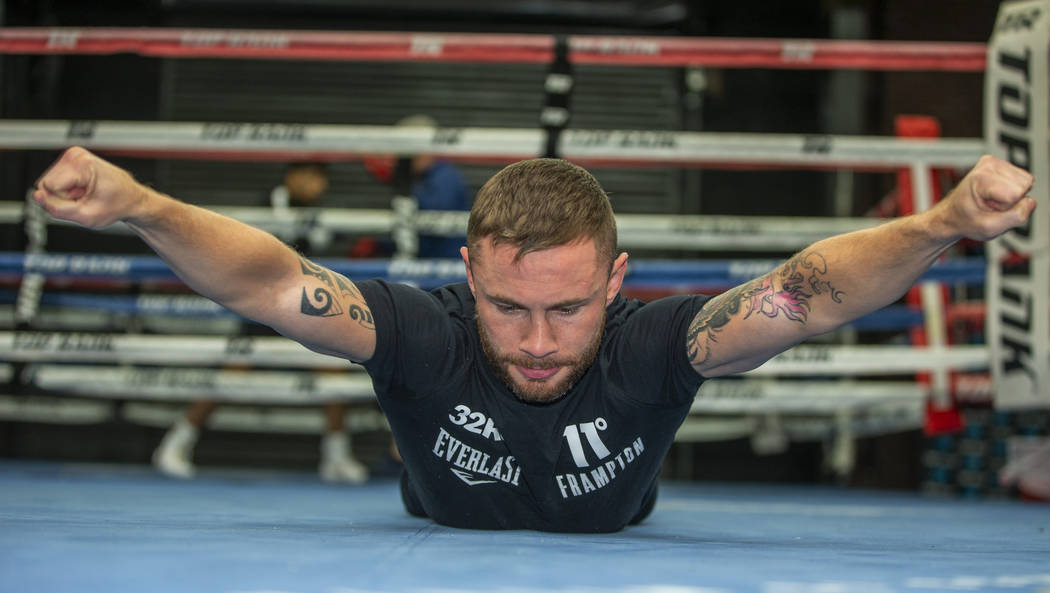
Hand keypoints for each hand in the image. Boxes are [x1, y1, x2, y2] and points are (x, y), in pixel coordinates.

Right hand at [33, 146, 148, 228]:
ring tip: (86, 193)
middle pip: (46, 183)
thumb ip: (58, 209)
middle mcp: (76, 155)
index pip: (49, 187)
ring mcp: (73, 155)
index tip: (83, 200)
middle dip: (63, 197)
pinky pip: (54, 179)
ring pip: (48, 182)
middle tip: (86, 198)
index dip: (64, 201)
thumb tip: (37, 196)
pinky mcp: (71, 159)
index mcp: (83, 165)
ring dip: (65, 193)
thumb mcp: (87, 216)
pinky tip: (83, 188)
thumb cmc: (116, 205)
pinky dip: (67, 188)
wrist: (131, 198)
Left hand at [938, 154, 1036, 240]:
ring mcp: (995, 163)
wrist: (954, 214)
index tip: (990, 209)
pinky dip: (1012, 191)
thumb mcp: (988, 228)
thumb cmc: (966, 220)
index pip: (1017, 193)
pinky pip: (1023, 180)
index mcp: (981, 178)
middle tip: (991, 206)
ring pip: (1026, 181)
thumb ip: (1014, 217)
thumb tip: (1030, 202)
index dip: (1007, 207)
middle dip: (1012, 201)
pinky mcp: (1001, 165)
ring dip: (1012, 196)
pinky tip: (995, 195)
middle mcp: (988, 165)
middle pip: (1024, 185)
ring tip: (992, 201)